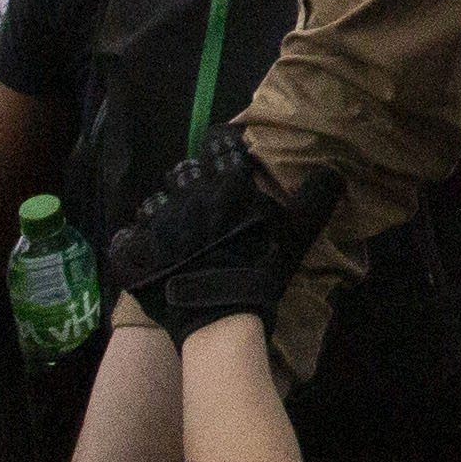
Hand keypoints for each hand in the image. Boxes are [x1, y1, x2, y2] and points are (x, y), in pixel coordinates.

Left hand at [98, 127, 338, 337]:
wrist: (220, 318)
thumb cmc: (262, 270)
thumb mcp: (298, 232)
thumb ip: (315, 199)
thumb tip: (334, 170)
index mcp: (226, 182)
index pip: (217, 144)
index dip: (219, 148)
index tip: (222, 161)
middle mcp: (188, 193)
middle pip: (182, 171)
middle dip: (190, 182)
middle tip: (201, 203)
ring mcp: (158, 222)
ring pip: (152, 202)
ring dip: (162, 212)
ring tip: (173, 232)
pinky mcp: (136, 252)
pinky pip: (127, 237)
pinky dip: (135, 243)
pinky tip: (148, 253)